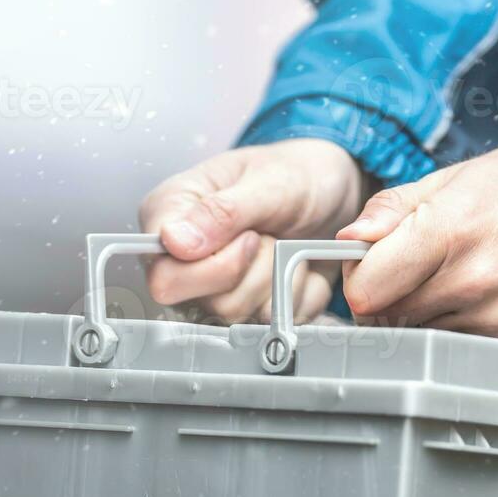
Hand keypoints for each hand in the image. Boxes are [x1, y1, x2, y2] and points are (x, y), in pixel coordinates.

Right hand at [138, 139, 368, 322]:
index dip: (214, 267)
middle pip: (203, 302)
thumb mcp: (269, 181)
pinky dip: (297, 294)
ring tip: (284, 243)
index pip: (163, 275)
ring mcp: (210, 287)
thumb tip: (173, 240)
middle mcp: (181, 256)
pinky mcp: (244, 307)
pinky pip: (271, 323)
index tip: (251, 235)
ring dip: (277, 279)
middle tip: (270, 235)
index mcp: (170, 214)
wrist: (334, 192)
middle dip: (254, 272)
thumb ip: (222, 211)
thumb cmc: (297, 173)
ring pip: (237, 315)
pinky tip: (296, 264)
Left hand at [336, 145, 497, 342]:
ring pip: (418, 336)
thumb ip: (393, 210)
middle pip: (385, 318)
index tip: (367, 265)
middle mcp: (470, 283)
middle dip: (384, 296)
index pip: (364, 290)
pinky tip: (473, 298)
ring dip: (418, 315)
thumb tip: (350, 238)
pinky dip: (452, 328)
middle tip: (407, 270)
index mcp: (446, 233)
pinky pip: (455, 347)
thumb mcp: (453, 180)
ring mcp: (493, 318)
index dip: (357, 278)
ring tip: (447, 279)